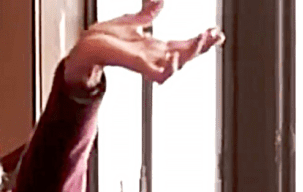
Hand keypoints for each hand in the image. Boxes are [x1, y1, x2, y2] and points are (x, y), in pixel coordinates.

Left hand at [65, 0, 224, 87]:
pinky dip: (169, 68)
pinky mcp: (136, 66)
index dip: (202, 40)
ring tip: (199, 41)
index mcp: (154, 47)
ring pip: (177, 64)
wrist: (85, 47)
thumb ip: (148, 14)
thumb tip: (160, 2)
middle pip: (186, 54)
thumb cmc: (104, 40)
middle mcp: (153, 57)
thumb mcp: (131, 22)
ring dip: (190, 54)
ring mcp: (146, 63)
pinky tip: (175, 57)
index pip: (184, 44)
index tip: (217, 32)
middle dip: (202, 46)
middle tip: (215, 34)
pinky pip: (158, 73)